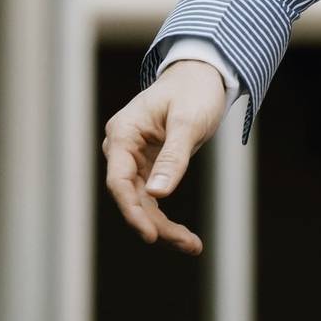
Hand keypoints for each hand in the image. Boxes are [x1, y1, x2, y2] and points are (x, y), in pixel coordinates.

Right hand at [103, 59, 229, 255]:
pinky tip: (185, 237)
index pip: (118, 180)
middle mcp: (122, 147)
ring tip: (192, 245)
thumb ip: (173, 158)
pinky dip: (165, 216)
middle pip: (130, 196)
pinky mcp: (147, 165)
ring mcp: (133, 158)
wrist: (201, 75)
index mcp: (123, 133)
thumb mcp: (188, 122)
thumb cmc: (194, 91)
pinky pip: (150, 197)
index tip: (151, 235)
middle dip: (155, 224)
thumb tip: (156, 196)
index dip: (132, 210)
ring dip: (163, 226)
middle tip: (188, 244)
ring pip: (140, 202)